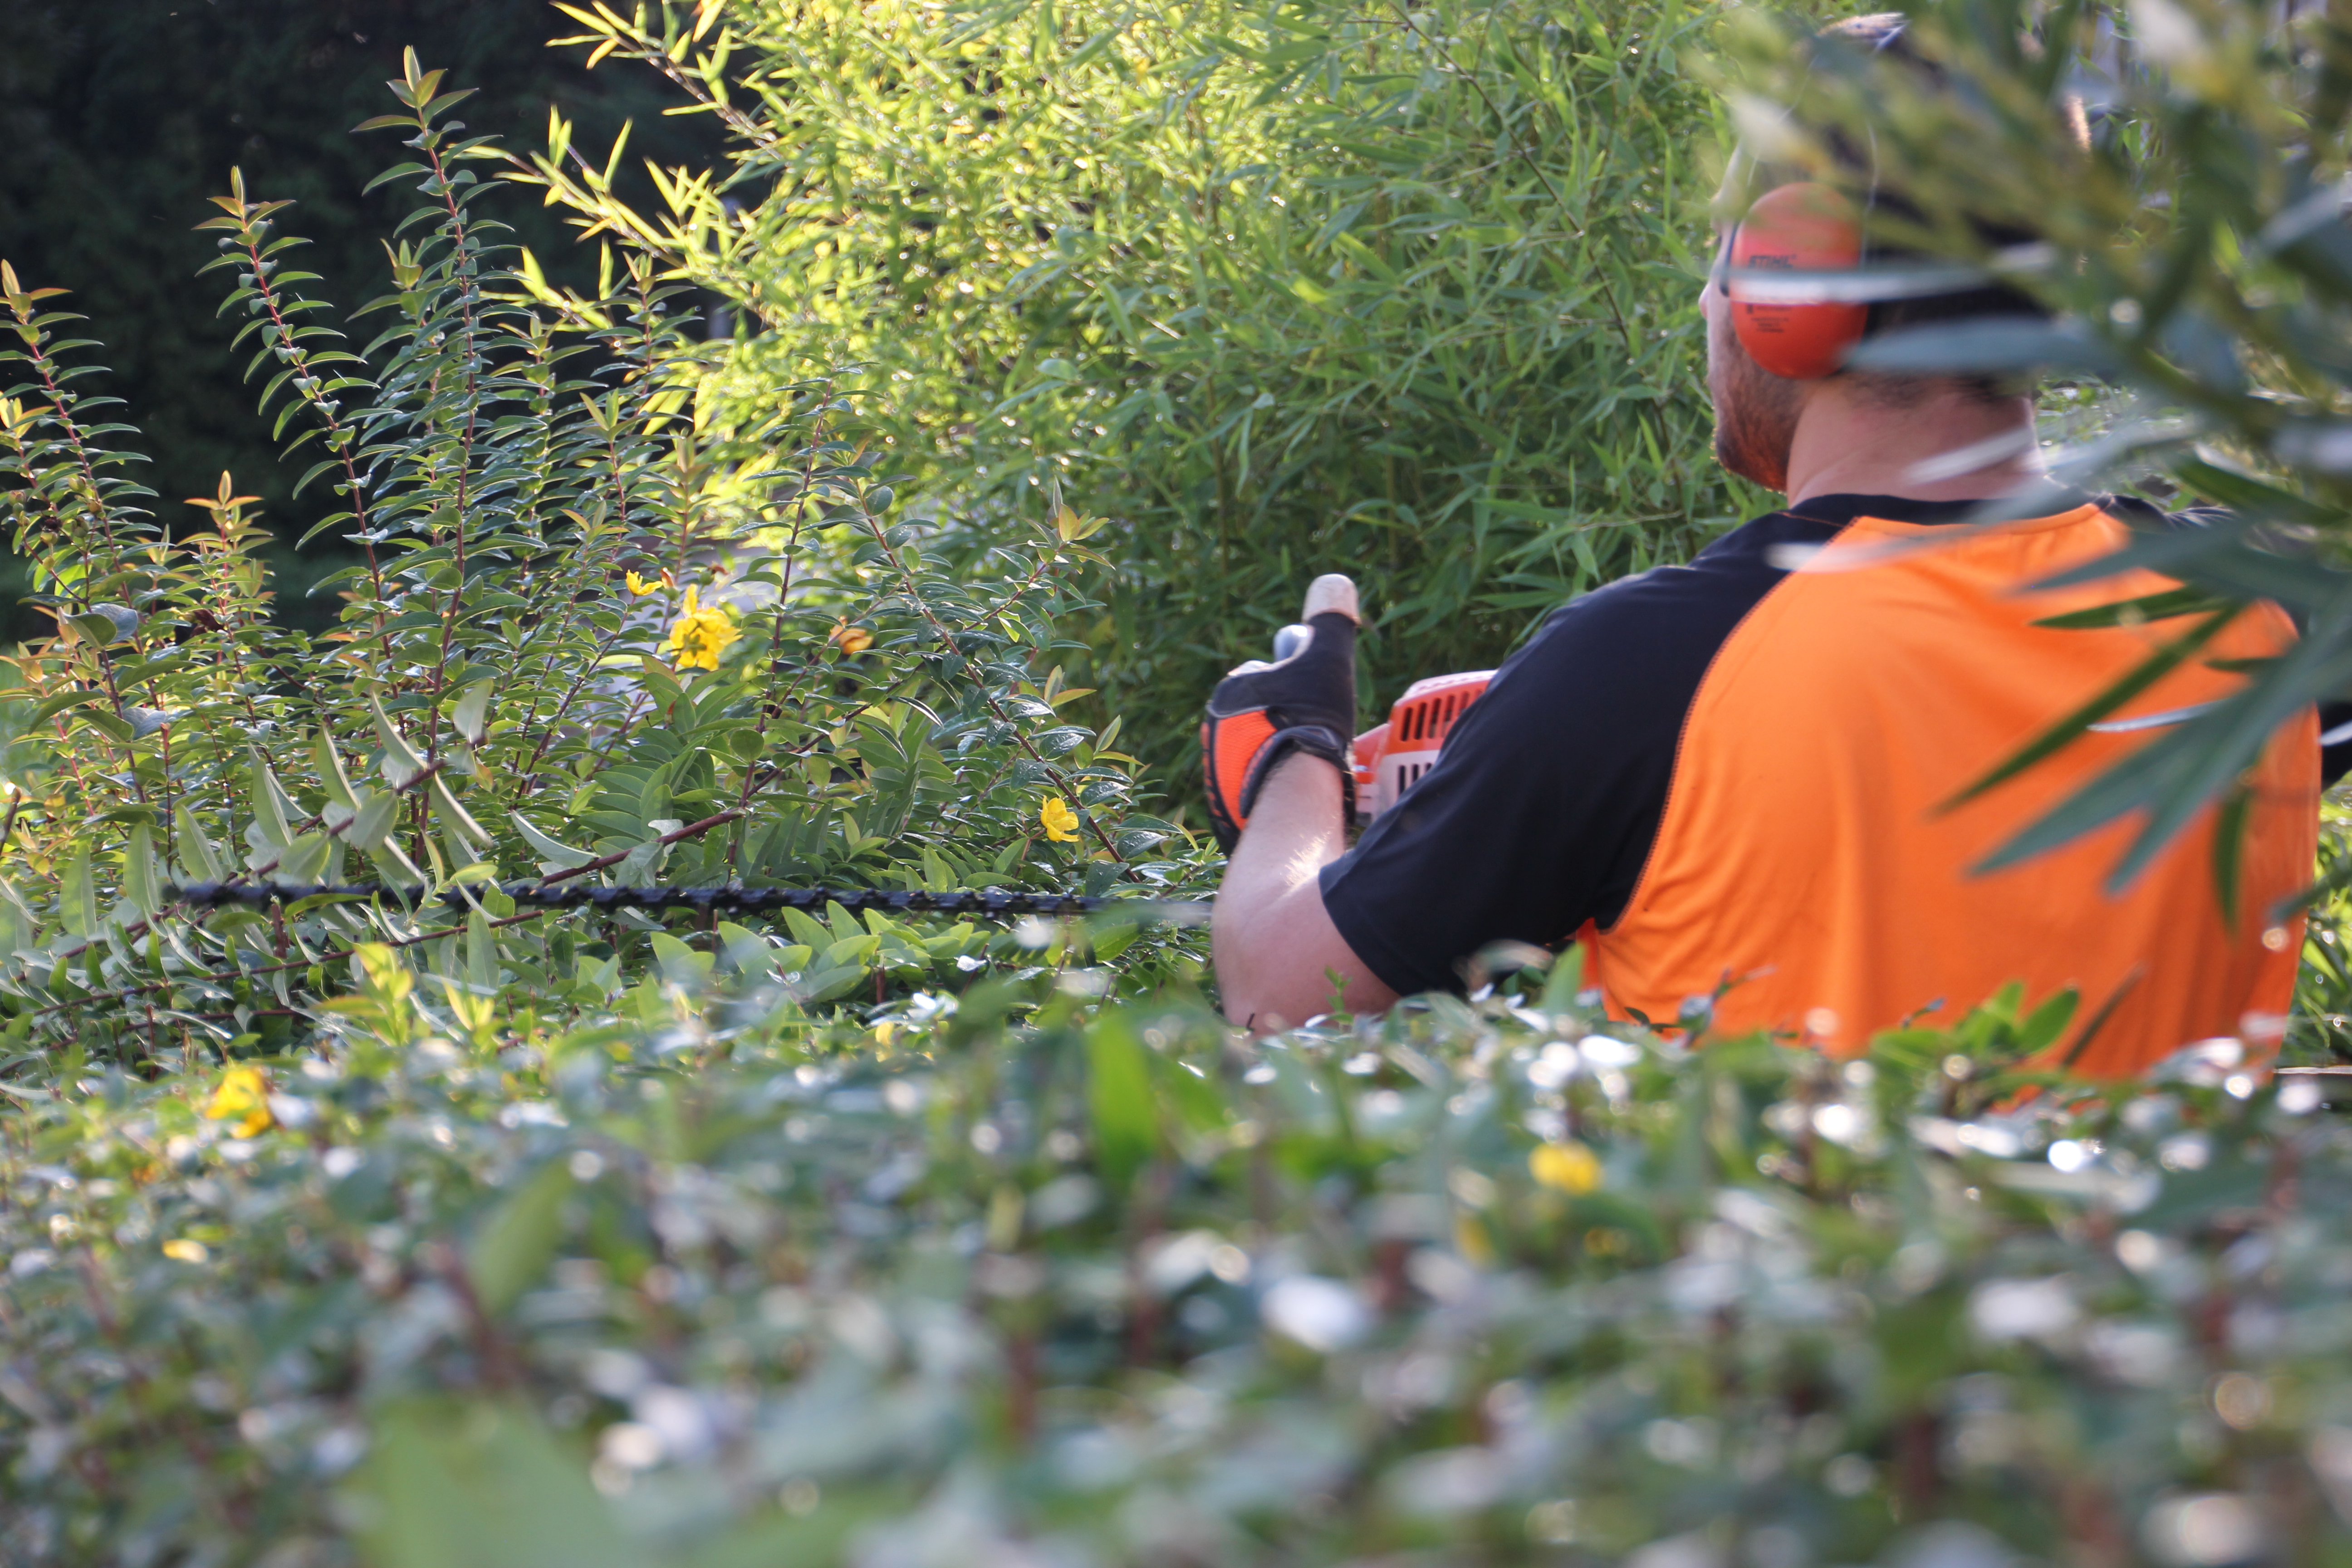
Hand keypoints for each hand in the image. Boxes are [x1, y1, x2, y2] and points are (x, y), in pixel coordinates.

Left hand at [1200, 574, 1358, 851]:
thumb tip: (1335, 582)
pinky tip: (1292, 789)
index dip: (1297, 687)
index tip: (1313, 703)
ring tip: (1305, 765)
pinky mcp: (1224, 804)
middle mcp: (1214, 729)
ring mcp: (1216, 769)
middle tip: (1312, 735)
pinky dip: (1270, 786)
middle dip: (1286, 722)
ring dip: (1278, 756)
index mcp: (1230, 692)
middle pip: (1262, 717)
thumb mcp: (1327, 658)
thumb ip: (1330, 620)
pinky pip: (1251, 787)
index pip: (1267, 678)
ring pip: (1256, 753)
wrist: (1294, 790)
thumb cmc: (1310, 718)